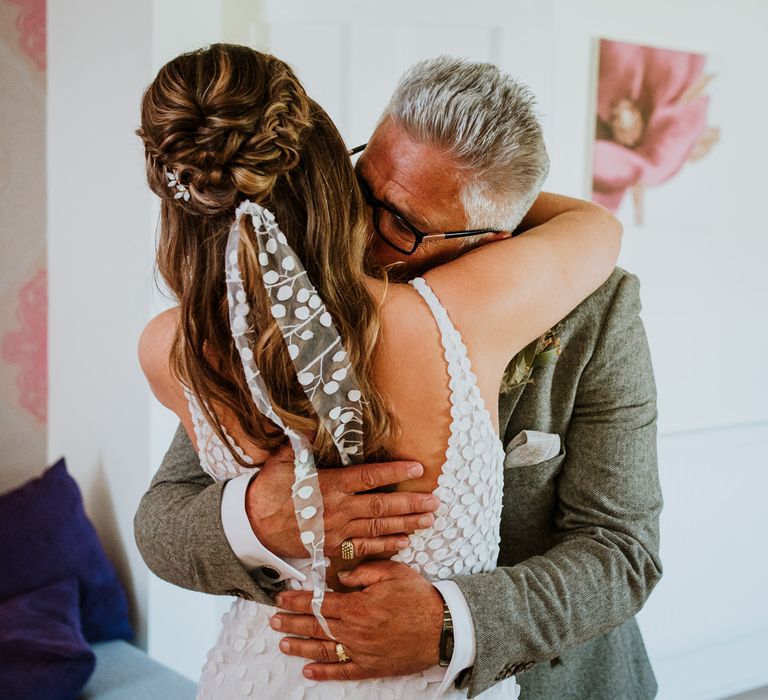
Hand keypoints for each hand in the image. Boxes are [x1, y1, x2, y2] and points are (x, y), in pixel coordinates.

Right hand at [246, 447, 437, 558]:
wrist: (251, 525)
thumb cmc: (268, 489)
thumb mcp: (284, 459)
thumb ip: (304, 443)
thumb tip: (312, 423)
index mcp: (330, 483)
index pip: (370, 476)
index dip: (396, 472)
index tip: (417, 467)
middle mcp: (338, 508)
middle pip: (383, 507)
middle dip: (412, 504)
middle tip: (435, 501)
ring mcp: (337, 531)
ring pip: (378, 529)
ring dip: (406, 525)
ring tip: (428, 521)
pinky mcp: (332, 548)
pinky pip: (364, 549)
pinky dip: (386, 547)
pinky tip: (404, 543)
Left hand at [270, 560, 444, 680]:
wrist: (443, 628)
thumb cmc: (419, 598)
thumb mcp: (392, 572)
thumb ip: (364, 572)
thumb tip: (343, 578)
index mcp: (358, 606)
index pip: (319, 603)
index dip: (298, 600)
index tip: (282, 599)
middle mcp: (355, 631)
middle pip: (315, 627)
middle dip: (291, 623)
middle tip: (273, 620)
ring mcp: (362, 651)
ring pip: (323, 650)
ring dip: (300, 647)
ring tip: (282, 643)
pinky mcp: (372, 667)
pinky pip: (343, 672)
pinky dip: (324, 673)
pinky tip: (308, 671)